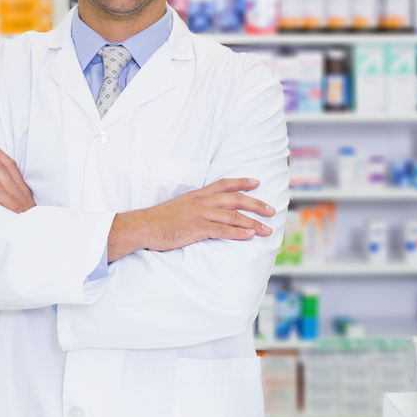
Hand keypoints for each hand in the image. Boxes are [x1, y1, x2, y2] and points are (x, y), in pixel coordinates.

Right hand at [108, 178, 274, 262]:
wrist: (144, 226)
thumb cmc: (160, 219)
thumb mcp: (180, 206)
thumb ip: (195, 206)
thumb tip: (208, 212)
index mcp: (198, 194)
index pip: (224, 184)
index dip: (242, 182)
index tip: (257, 183)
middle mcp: (202, 201)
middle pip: (236, 199)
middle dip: (256, 204)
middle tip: (271, 211)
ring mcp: (200, 214)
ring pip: (234, 216)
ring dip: (253, 222)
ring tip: (266, 229)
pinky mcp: (198, 228)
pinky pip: (223, 230)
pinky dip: (239, 232)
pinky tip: (250, 235)